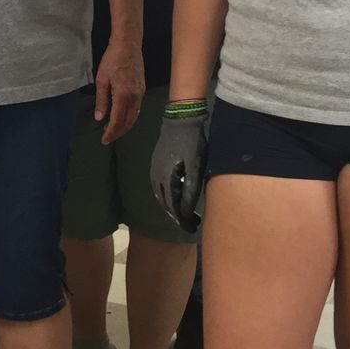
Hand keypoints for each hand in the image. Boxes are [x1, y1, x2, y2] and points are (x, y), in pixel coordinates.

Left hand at [92, 41, 143, 143]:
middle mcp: (134, 98)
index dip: (110, 133)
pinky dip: (130, 118)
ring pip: (134, 117)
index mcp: (123, 96)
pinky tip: (122, 117)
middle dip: (117, 133)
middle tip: (107, 138)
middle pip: (128, 122)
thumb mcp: (101, 81)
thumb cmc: (111, 61)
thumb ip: (101, 101)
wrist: (128, 46)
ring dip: (124, 126)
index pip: (117, 121)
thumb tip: (99, 118)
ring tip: (112, 130)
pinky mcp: (142, 90)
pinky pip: (137, 109)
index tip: (103, 140)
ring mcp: (140, 94)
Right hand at [149, 111, 207, 231]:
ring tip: (185, 211)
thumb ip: (191, 190)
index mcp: (166, 179)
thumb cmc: (192, 144)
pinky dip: (167, 195)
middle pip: (165, 204)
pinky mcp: (156, 164)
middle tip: (192, 221)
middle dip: (178, 215)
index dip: (184, 220)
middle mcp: (156, 177)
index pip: (174, 207)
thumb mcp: (195, 168)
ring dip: (172, 206)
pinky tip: (176, 195)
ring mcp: (154, 170)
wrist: (181, 121)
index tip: (193, 227)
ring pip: (161, 195)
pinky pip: (159, 186)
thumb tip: (187, 210)